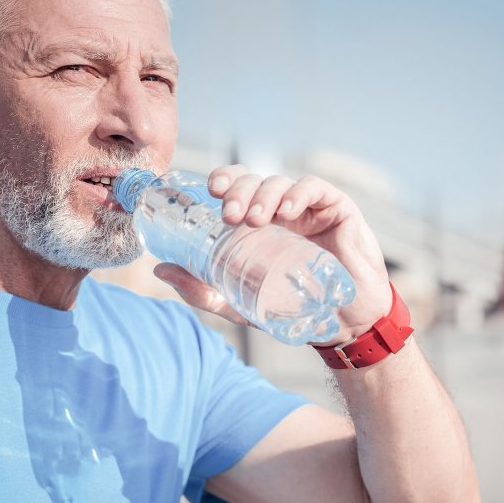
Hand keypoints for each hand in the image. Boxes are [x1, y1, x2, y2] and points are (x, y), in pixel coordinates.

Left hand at [152, 165, 391, 344]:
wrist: (343, 324)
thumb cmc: (293, 308)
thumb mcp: (240, 302)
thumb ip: (202, 289)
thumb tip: (160, 269)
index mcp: (258, 222)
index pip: (237, 186)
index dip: (224, 179)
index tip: (210, 191)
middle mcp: (281, 209)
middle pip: (254, 181)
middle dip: (238, 190)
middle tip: (228, 214)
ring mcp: (309, 207)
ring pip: (280, 182)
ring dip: (263, 196)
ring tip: (255, 220)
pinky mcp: (337, 209)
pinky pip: (314, 188)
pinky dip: (297, 194)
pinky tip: (287, 212)